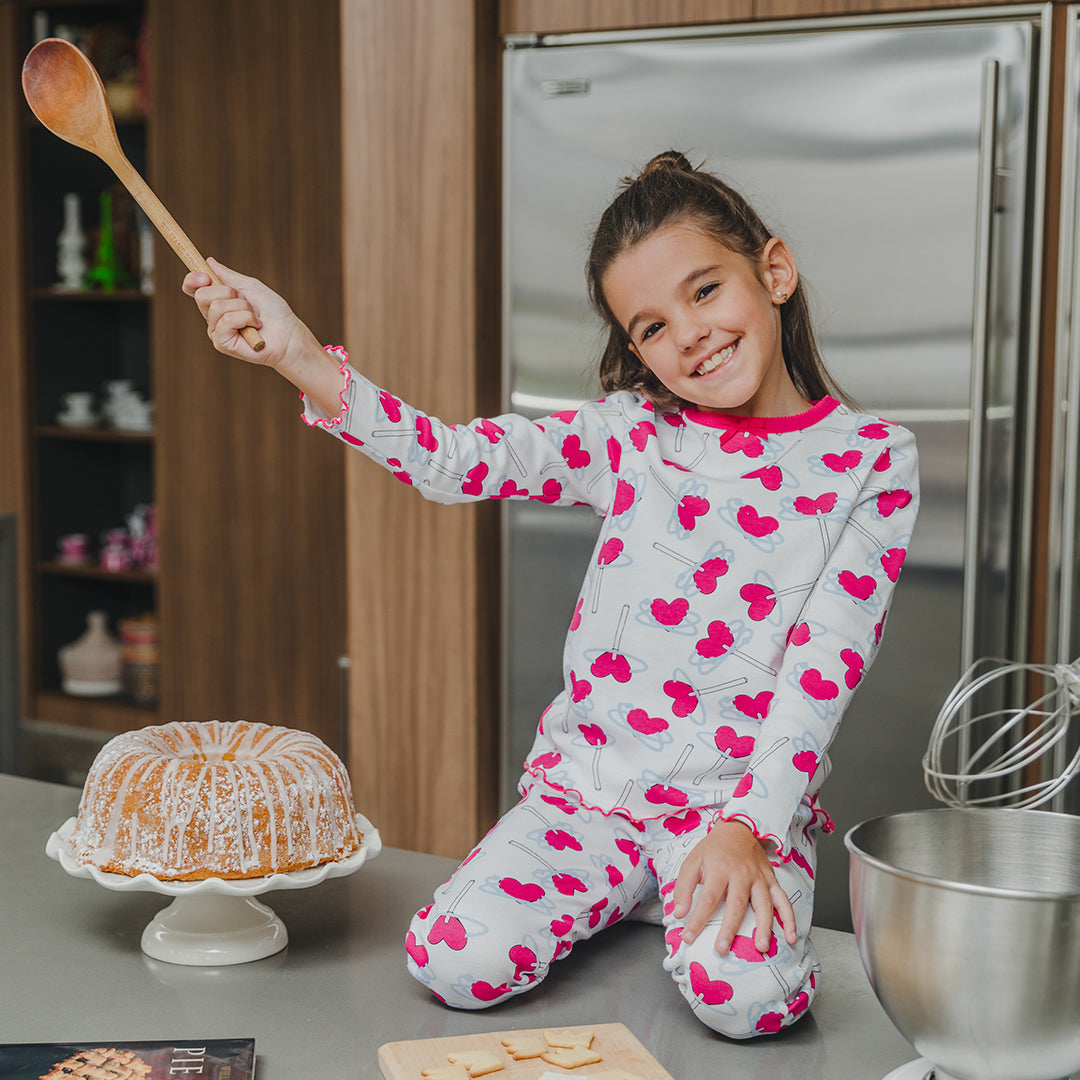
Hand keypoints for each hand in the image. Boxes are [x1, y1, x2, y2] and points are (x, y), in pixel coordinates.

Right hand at [182, 257, 319, 373]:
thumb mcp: (250, 287)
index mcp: (218, 301)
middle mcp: (213, 317)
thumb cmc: (274, 312)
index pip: (193, 289)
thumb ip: (228, 276)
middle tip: (248, 302)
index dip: (192, 280)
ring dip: (243, 307)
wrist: (289, 334)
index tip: (205, 276)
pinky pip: (226, 321)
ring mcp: (216, 331)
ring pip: (217, 307)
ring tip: (255, 317)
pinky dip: (245, 318)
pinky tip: (255, 327)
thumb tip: (209, 261)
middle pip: (202, 295)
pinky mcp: (222, 344)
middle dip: (229, 293)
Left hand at [672, 818, 797, 955]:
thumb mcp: (692, 861)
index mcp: (719, 868)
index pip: (708, 898)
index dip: (698, 919)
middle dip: (730, 929)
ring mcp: (759, 878)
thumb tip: (679, 913)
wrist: (739, 830)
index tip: (689, 937)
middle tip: (722, 949)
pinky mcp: (772, 881)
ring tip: (761, 947)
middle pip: (736, 904)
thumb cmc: (714, 850)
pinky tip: (791, 936)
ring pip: (764, 904)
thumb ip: (684, 887)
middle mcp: (741, 874)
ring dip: (764, 927)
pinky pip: (784, 901)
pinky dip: (790, 919)